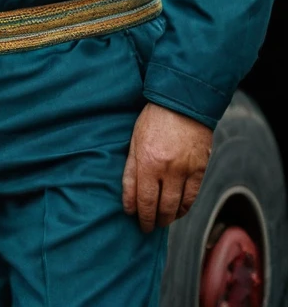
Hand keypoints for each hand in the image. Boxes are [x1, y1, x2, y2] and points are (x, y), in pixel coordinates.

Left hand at [122, 102, 212, 231]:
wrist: (182, 103)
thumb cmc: (153, 120)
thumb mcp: (134, 142)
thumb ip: (130, 173)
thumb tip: (128, 203)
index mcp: (148, 162)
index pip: (143, 201)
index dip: (141, 217)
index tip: (139, 223)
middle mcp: (168, 170)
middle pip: (161, 208)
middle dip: (154, 221)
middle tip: (150, 226)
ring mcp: (187, 170)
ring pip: (178, 206)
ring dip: (169, 218)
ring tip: (162, 220)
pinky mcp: (200, 169)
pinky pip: (192, 196)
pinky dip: (184, 207)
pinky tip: (178, 209)